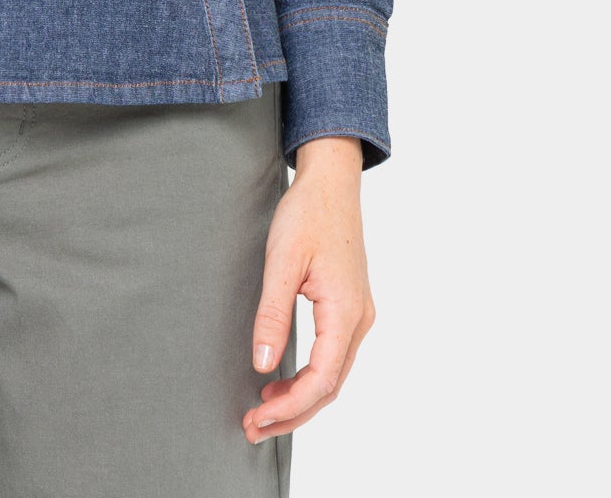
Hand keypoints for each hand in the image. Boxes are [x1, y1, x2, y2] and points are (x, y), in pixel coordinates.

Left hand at [243, 135, 374, 443]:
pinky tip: (283, 381)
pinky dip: (310, 378)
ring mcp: (357, 314)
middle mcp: (358, 320)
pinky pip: (333, 357)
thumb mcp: (283, 261)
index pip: (322, 381)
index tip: (257, 418)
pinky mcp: (349, 307)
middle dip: (292, 413)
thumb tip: (264, 365)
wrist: (331, 182)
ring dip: (300, 398)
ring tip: (262, 412)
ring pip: (333, 375)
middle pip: (330, 387)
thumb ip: (273, 314)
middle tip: (252, 428)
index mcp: (345, 312)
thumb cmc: (308, 214)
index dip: (290, 407)